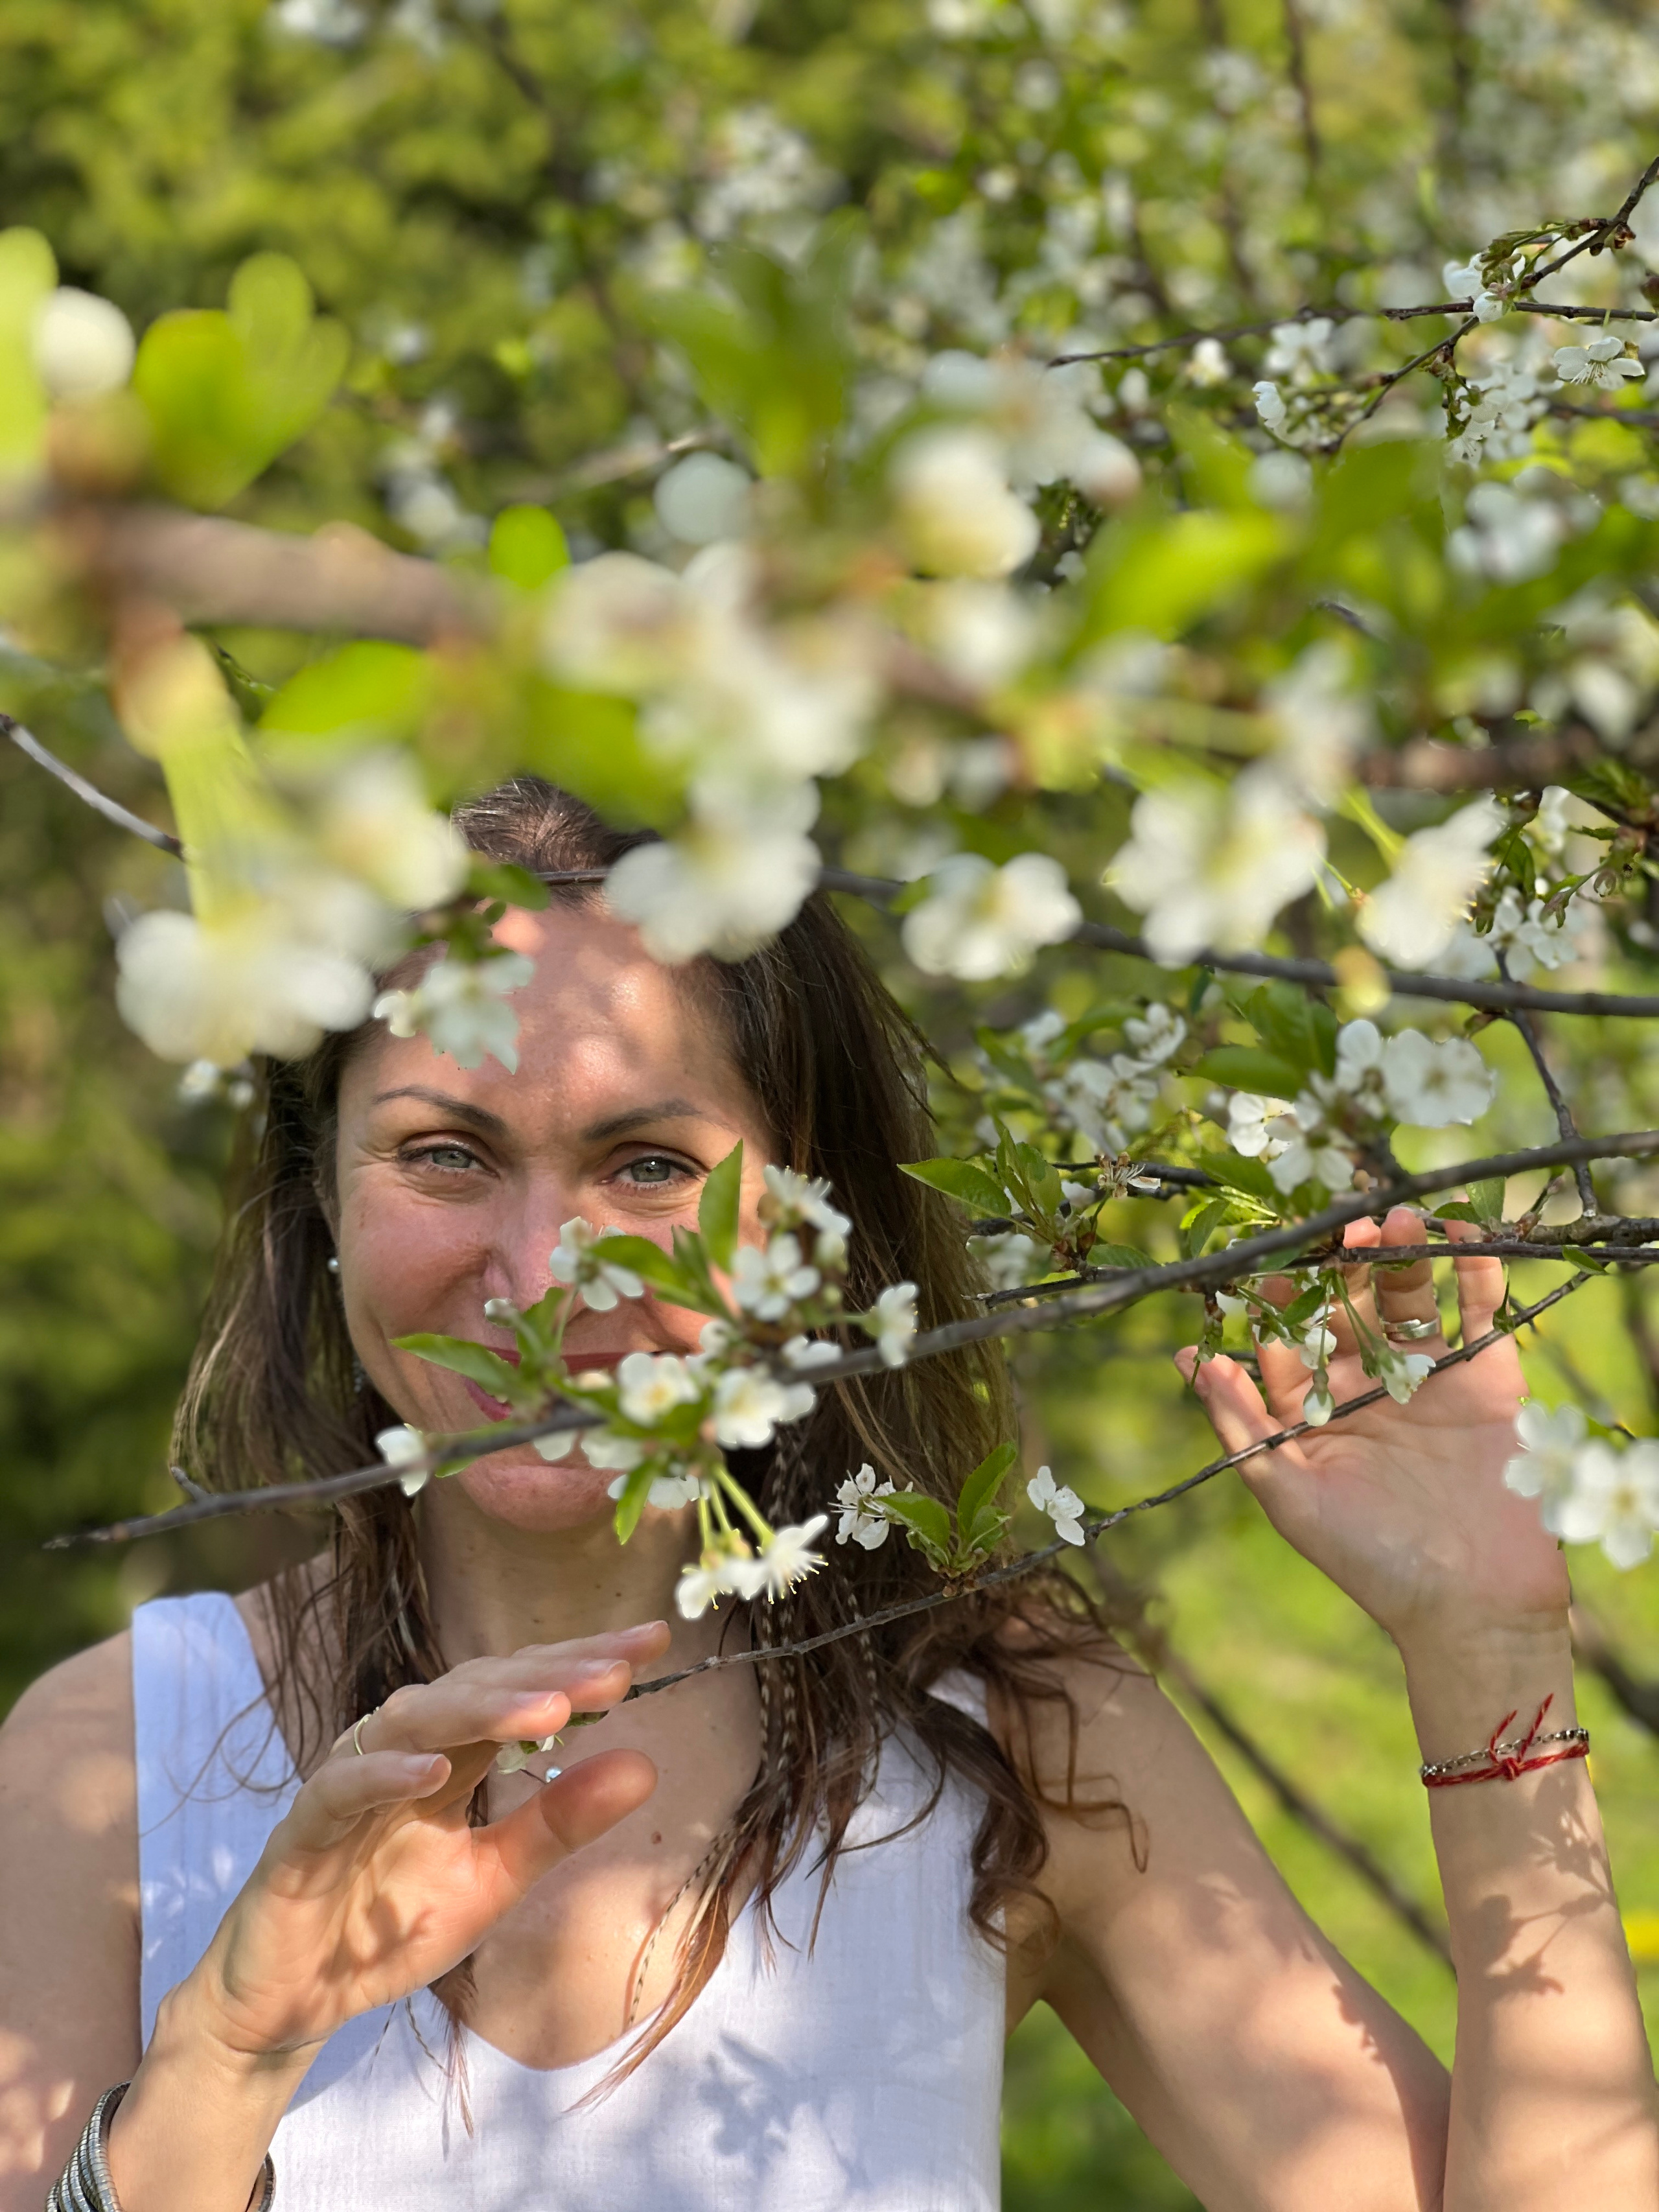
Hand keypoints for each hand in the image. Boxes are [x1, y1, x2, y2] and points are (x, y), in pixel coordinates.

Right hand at [181, 1621, 666, 2065]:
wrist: (294, 1997)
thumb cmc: (391, 1924)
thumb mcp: (495, 1881)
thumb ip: (559, 1825)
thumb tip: (646, 1765)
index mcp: (451, 1755)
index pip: (522, 1691)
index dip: (583, 1664)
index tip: (654, 1642)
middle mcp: (403, 1751)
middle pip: (478, 1690)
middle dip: (549, 1677)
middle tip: (617, 1671)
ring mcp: (350, 1782)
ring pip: (416, 1722)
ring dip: (482, 1711)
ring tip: (550, 1710)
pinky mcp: (302, 1828)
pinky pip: (343, 1789)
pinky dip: (386, 1776)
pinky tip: (435, 1772)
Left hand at [1177, 1209, 1568, 1654]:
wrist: (1474, 1607)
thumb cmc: (1370, 1561)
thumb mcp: (1289, 1494)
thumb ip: (1241, 1425)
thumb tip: (1189, 1358)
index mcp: (1314, 1410)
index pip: (1288, 1338)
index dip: (1277, 1300)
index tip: (1268, 1264)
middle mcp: (1367, 1387)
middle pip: (1348, 1306)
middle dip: (1341, 1267)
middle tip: (1338, 1228)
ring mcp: (1429, 1379)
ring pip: (1409, 1298)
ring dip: (1401, 1255)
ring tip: (1391, 1218)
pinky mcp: (1489, 1379)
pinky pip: (1479, 1312)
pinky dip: (1474, 1270)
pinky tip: (1461, 1231)